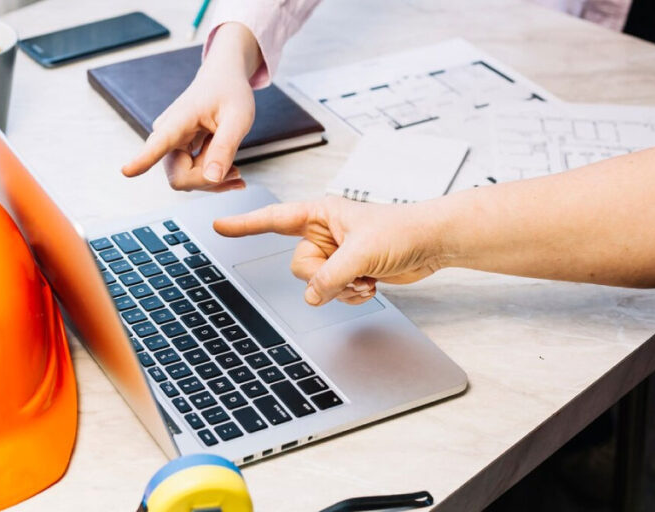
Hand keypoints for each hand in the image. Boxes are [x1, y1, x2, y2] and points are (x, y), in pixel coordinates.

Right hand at [121, 23, 260, 191]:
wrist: (222, 80)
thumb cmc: (230, 93)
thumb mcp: (239, 117)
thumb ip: (225, 147)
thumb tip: (212, 178)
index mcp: (180, 119)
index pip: (160, 143)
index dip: (144, 159)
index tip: (127, 171)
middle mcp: (166, 134)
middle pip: (179, 177)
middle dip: (207, 181)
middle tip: (237, 172)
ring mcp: (169, 145)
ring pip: (185, 180)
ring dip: (211, 181)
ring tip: (236, 169)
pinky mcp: (175, 152)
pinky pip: (189, 177)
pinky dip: (211, 179)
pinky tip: (231, 172)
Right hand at [214, 197, 448, 305]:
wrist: (434, 243)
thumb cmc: (403, 230)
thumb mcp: (361, 253)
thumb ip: (329, 276)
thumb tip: (311, 296)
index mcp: (320, 214)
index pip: (274, 219)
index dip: (245, 225)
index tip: (220, 226)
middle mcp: (324, 233)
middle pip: (298, 266)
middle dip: (324, 275)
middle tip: (352, 268)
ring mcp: (336, 254)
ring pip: (316, 284)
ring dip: (342, 288)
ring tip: (367, 276)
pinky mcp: (349, 272)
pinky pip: (334, 294)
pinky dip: (352, 295)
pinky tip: (371, 285)